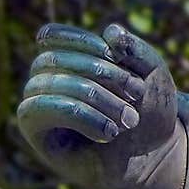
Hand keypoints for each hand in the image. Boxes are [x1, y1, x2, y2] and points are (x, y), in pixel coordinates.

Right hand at [18, 23, 179, 188]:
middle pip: (53, 60)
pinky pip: (40, 110)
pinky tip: (110, 133)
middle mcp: (46, 78)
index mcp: (69, 57)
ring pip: (48, 85)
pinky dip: (81, 116)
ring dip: (95, 97)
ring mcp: (38, 104)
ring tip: (129, 119)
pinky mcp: (35, 133)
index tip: (114, 55)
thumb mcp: (152, 73)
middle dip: (100, 72)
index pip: (53, 36)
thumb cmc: (148, 109)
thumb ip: (135, 48)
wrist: (153, 155)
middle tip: (137, 93)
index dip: (82, 41)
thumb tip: (110, 32)